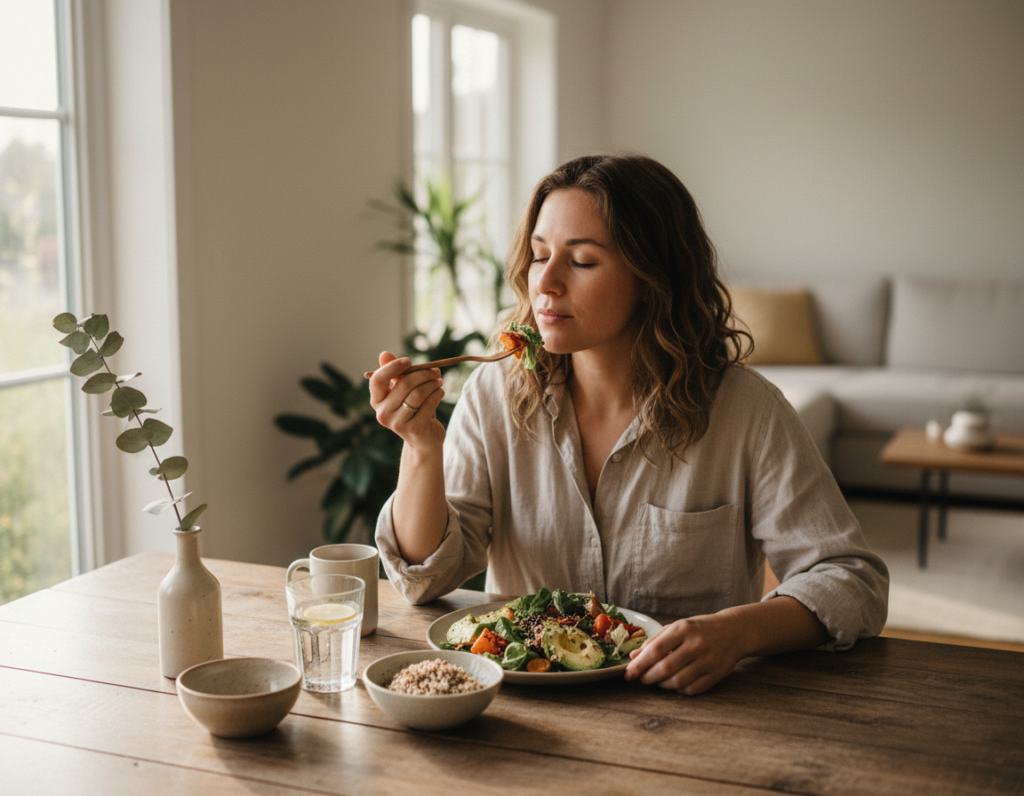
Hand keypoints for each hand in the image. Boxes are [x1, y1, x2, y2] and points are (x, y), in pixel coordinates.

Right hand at [368, 352, 445, 450]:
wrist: (423, 440)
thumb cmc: (412, 411)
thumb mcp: (402, 392)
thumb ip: (395, 374)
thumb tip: (384, 354)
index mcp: (377, 402)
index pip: (377, 380)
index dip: (392, 367)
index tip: (409, 361)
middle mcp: (383, 414)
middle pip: (404, 384)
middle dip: (423, 374)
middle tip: (435, 371)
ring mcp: (398, 423)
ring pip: (418, 394)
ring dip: (432, 384)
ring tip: (439, 382)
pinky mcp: (415, 428)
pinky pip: (429, 404)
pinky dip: (437, 394)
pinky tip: (440, 392)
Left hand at [624, 612, 745, 695]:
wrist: (734, 632)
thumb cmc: (701, 629)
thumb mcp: (678, 627)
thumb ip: (655, 641)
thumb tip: (634, 657)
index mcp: (684, 629)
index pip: (656, 650)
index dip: (639, 664)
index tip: (628, 673)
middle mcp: (697, 645)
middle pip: (665, 668)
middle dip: (647, 677)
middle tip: (641, 678)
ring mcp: (708, 661)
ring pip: (677, 682)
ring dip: (661, 684)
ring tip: (657, 680)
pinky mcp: (716, 675)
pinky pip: (691, 689)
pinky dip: (678, 689)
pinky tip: (674, 682)